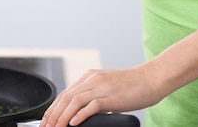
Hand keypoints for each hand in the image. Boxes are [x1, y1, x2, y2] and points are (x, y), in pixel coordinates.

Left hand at [40, 65, 156, 126]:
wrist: (151, 79)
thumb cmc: (132, 85)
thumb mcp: (107, 85)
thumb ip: (93, 93)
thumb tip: (79, 110)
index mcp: (91, 75)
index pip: (65, 92)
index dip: (53, 107)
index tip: (46, 120)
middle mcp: (94, 78)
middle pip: (66, 96)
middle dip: (53, 114)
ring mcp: (102, 86)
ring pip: (75, 101)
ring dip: (62, 117)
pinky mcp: (111, 96)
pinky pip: (92, 105)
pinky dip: (80, 115)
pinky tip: (73, 124)